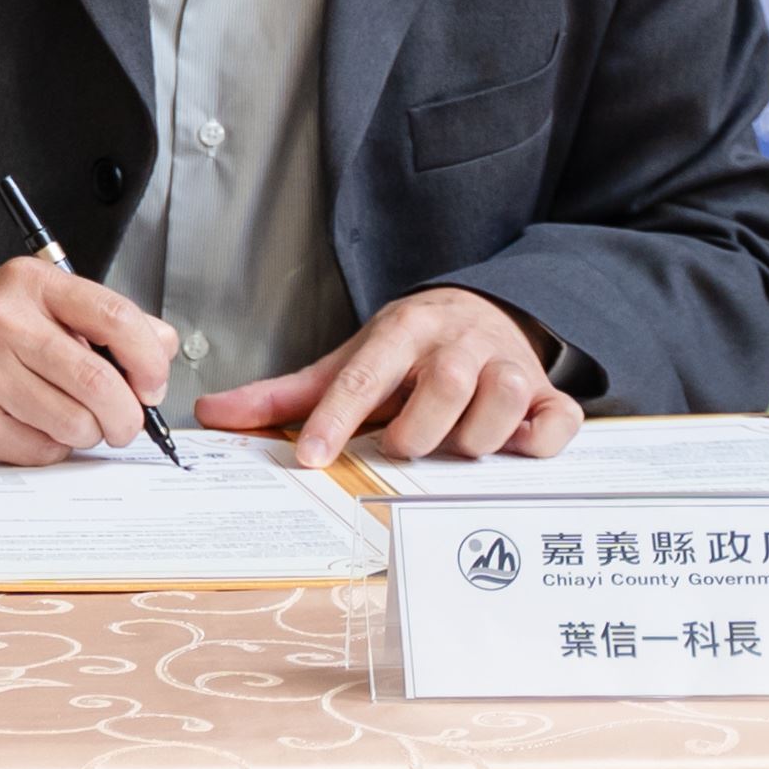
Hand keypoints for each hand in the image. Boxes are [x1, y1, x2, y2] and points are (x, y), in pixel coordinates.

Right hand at [0, 257, 174, 465]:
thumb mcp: (49, 306)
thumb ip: (110, 323)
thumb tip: (162, 350)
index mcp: (32, 283)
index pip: (115, 318)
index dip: (148, 361)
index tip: (151, 384)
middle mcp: (3, 320)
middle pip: (98, 383)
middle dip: (126, 416)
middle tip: (123, 423)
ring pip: (73, 423)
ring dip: (87, 434)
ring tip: (71, 419)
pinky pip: (40, 450)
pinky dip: (50, 448)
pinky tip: (32, 425)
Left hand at [198, 286, 581, 467]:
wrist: (482, 311)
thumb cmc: (407, 353)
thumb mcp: (348, 362)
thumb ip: (285, 395)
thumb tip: (212, 414)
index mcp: (401, 332)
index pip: (362, 377)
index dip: (336, 420)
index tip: (310, 457)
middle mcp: (458, 343)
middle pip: (441, 391)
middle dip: (417, 433)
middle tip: (405, 443)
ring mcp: (509, 364)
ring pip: (501, 404)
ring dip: (475, 438)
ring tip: (456, 442)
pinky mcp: (549, 394)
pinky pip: (557, 423)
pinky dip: (538, 441)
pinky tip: (515, 443)